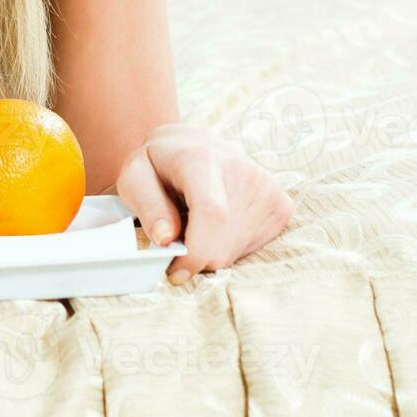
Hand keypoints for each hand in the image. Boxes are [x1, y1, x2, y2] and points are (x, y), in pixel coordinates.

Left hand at [114, 123, 293, 284]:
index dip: (195, 252)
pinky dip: (229, 246)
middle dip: (194, 255)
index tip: (176, 273)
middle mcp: (242, 170)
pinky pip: (252, 248)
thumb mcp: (135, 176)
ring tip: (196, 221)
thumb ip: (147, 206)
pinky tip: (219, 222)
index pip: (211, 213)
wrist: (192, 144)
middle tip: (176, 236)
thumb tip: (166, 239)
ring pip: (235, 251)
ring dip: (210, 249)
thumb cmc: (158, 165)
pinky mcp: (281, 204)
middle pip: (222, 242)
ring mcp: (267, 188)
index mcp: (201, 159)